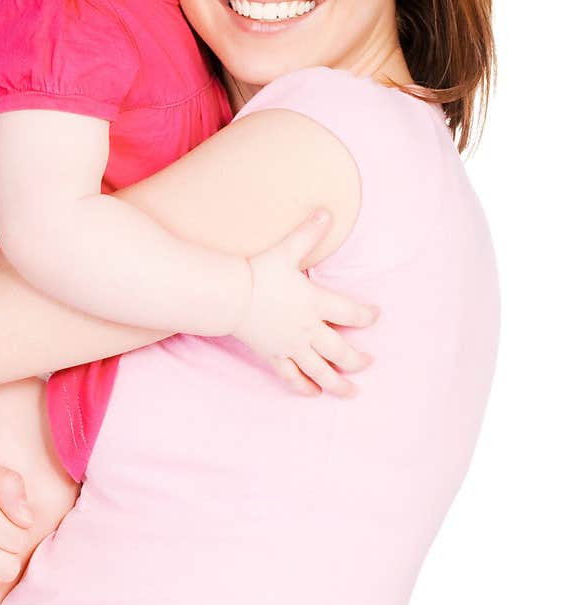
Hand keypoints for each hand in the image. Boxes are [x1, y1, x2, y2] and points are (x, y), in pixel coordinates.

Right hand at [234, 210, 375, 395]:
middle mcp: (307, 329)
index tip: (375, 316)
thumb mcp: (286, 250)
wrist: (229, 295)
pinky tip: (313, 393)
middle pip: (341, 351)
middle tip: (368, 363)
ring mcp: (290, 345)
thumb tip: (327, 211)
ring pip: (320, 370)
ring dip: (338, 383)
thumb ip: (308, 232)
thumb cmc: (258, 272)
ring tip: (351, 392)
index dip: (367, 316)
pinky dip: (303, 386)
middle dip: (358, 360)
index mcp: (315, 303)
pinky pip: (291, 376)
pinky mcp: (273, 354)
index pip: (352, 314)